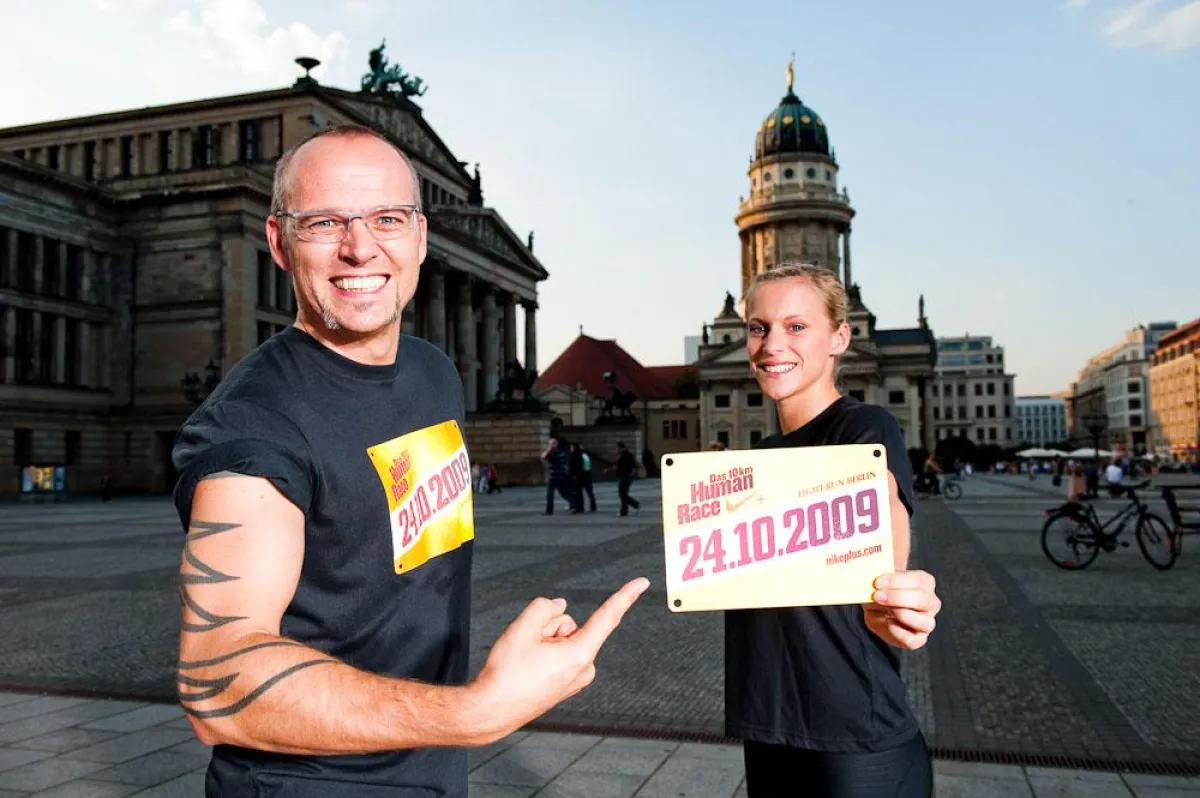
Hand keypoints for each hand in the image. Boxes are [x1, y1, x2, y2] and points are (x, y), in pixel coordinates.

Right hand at [472, 577, 649, 740]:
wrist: (492, 710)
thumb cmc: (506, 676)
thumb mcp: (522, 628)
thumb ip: (545, 607)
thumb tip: (559, 604)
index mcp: (579, 655)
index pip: (607, 618)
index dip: (624, 596)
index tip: (641, 583)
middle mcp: (584, 668)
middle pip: (571, 625)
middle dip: (549, 627)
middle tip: (528, 646)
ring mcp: (576, 678)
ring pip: (564, 638)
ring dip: (545, 641)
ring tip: (526, 660)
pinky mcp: (567, 682)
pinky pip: (561, 653)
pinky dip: (546, 652)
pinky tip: (530, 666)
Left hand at [862, 570, 939, 650]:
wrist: (876, 609)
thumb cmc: (881, 590)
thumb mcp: (881, 581)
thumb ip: (880, 578)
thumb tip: (872, 578)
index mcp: (925, 582)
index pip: (918, 580)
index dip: (897, 581)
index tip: (878, 582)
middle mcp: (931, 603)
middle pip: (922, 600)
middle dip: (897, 597)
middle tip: (877, 595)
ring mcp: (927, 622)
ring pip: (923, 622)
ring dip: (900, 614)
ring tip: (883, 608)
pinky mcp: (918, 639)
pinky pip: (909, 638)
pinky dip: (895, 630)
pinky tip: (886, 621)